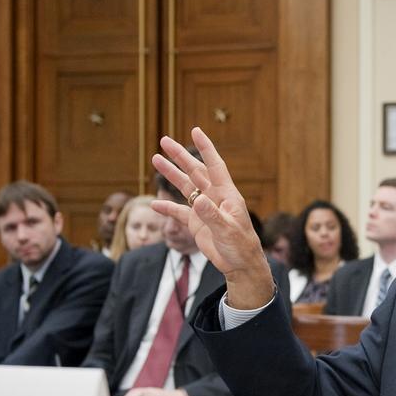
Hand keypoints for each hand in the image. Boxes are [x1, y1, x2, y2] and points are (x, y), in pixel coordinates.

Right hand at [152, 127, 273, 308]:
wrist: (240, 264)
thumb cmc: (241, 246)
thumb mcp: (227, 230)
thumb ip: (212, 215)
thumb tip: (197, 198)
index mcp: (227, 195)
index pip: (215, 166)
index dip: (206, 148)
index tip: (196, 131)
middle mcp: (214, 197)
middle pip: (195, 171)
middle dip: (180, 156)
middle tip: (164, 140)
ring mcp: (204, 209)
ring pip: (185, 187)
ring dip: (171, 174)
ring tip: (156, 159)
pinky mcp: (197, 223)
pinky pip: (179, 211)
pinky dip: (167, 206)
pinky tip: (154, 202)